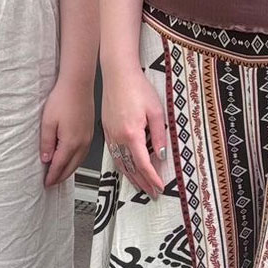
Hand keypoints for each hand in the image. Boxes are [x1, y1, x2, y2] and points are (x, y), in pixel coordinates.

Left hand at [39, 76, 94, 187]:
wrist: (77, 84)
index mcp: (71, 142)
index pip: (60, 166)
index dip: (52, 176)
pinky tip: (70, 159)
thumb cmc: (63, 99)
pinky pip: (83, 153)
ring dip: (69, 170)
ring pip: (78, 162)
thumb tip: (46, 158)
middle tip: (51, 182)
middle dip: (60, 177)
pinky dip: (75, 161)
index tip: (46, 183)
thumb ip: (46, 142)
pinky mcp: (90, 132)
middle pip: (71, 167)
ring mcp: (88, 138)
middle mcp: (82, 143)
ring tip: (59, 174)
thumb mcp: (48, 122)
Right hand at [101, 65, 168, 195]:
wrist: (117, 74)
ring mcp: (110, 134)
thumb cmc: (137, 88)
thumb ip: (159, 136)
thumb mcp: (156, 111)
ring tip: (141, 187)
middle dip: (143, 183)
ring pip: (120, 163)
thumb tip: (161, 155)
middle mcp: (118, 137)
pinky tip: (127, 170)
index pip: (143, 164)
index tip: (160, 188)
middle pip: (131, 168)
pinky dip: (121, 166)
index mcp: (131, 134)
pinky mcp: (107, 130)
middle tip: (152, 194)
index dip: (152, 178)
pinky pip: (114, 154)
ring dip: (131, 178)